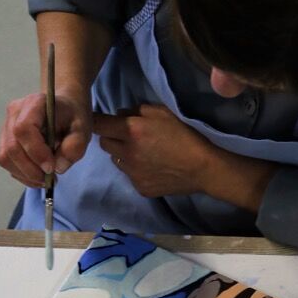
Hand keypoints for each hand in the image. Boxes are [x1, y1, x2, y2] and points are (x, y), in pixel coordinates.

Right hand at [0, 90, 91, 187]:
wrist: (64, 111)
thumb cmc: (72, 119)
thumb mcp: (83, 130)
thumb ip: (75, 147)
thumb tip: (58, 167)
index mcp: (34, 104)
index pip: (23, 129)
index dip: (35, 152)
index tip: (51, 168)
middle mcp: (15, 112)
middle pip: (12, 147)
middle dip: (31, 170)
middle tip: (50, 179)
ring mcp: (7, 126)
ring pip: (5, 157)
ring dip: (26, 175)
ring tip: (46, 179)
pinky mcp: (5, 140)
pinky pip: (7, 162)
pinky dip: (22, 175)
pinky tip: (38, 175)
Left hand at [94, 104, 275, 211]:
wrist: (202, 168)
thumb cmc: (184, 135)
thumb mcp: (162, 112)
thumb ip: (137, 110)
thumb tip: (121, 115)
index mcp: (131, 131)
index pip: (97, 123)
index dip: (95, 120)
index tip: (98, 119)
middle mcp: (126, 153)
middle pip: (103, 143)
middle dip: (111, 136)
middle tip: (127, 135)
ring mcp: (132, 173)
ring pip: (115, 160)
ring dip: (123, 154)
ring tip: (142, 152)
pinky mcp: (140, 187)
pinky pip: (129, 175)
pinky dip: (135, 170)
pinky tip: (152, 167)